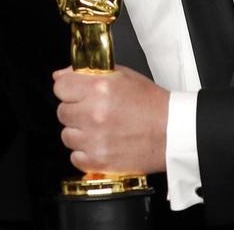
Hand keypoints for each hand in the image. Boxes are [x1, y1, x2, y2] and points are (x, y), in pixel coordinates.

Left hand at [53, 66, 168, 174]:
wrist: (173, 132)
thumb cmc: (152, 104)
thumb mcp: (123, 76)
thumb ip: (88, 73)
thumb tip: (60, 76)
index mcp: (100, 87)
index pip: (61, 87)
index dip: (69, 89)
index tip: (76, 93)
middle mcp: (94, 112)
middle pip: (62, 112)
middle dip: (76, 111)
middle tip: (93, 112)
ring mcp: (95, 139)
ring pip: (67, 135)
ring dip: (80, 133)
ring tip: (100, 130)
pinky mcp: (99, 161)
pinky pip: (75, 157)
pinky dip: (86, 153)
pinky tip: (101, 145)